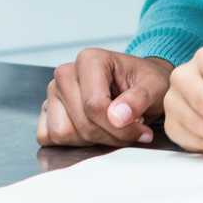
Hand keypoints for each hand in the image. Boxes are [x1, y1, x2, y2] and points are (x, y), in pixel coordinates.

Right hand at [36, 48, 172, 147]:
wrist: (140, 84)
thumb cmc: (145, 82)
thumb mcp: (155, 87)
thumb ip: (138, 99)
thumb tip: (117, 117)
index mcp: (90, 60)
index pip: (94, 105)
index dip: (120, 128)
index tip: (142, 132)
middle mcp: (66, 73)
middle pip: (81, 123)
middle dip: (110, 135)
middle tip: (131, 130)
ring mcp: (53, 92)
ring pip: (63, 133)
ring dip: (92, 139)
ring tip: (112, 128)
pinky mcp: (47, 110)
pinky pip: (50, 136)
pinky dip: (73, 142)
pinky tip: (95, 130)